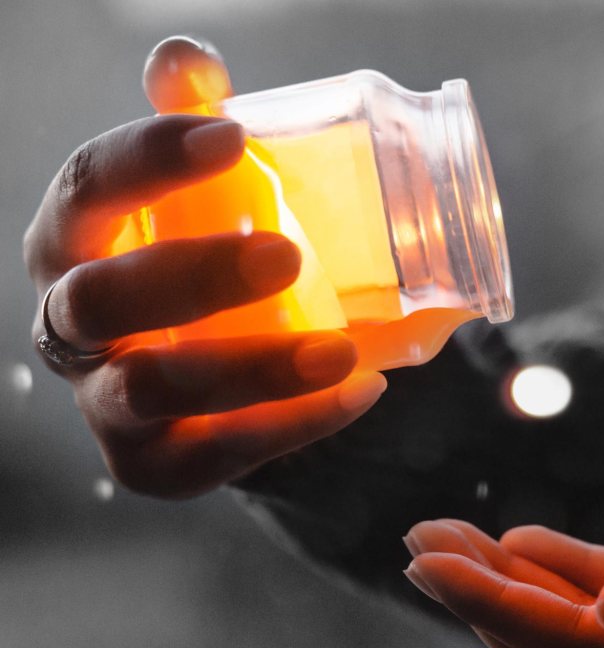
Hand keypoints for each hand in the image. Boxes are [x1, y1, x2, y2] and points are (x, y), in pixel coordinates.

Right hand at [22, 37, 386, 498]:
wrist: (207, 367)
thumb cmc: (195, 255)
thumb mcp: (196, 191)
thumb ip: (191, 119)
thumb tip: (186, 56)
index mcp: (74, 240)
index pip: (87, 189)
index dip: (149, 160)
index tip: (234, 136)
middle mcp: (70, 324)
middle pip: (99, 302)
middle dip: (190, 276)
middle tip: (287, 254)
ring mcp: (105, 403)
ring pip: (152, 389)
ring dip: (252, 368)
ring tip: (342, 349)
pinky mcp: (153, 464)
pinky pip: (212, 456)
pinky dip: (289, 427)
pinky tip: (361, 390)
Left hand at [403, 501, 603, 647]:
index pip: (540, 629)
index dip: (477, 593)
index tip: (423, 560)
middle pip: (529, 624)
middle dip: (470, 578)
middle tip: (419, 538)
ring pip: (548, 609)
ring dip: (496, 569)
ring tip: (445, 531)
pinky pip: (580, 603)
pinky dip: (547, 571)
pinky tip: (513, 542)